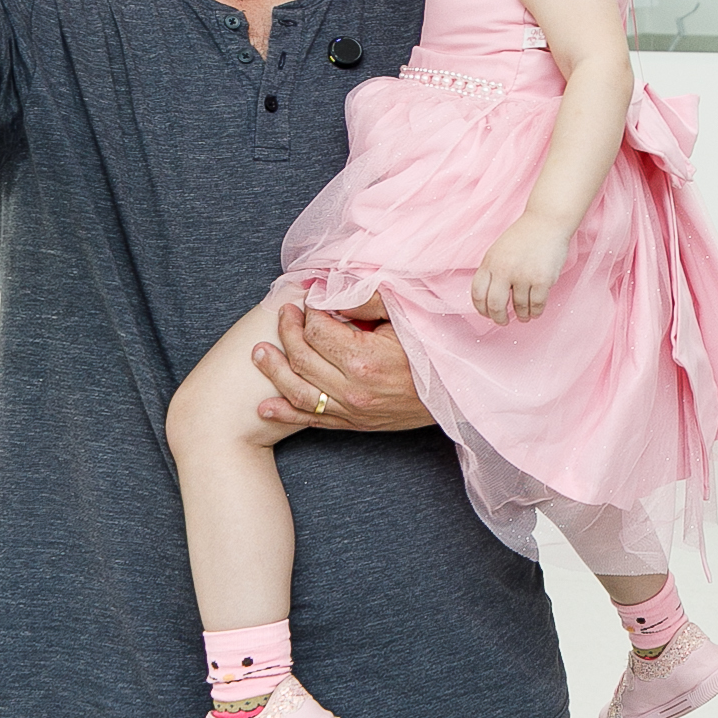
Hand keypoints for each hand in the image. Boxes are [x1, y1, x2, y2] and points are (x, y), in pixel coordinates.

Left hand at [252, 304, 437, 432]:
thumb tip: (331, 293)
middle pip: (302, 357)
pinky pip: (313, 420)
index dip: (309, 310)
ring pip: (299, 391)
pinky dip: (285, 413)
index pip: (318, 329)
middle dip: (287, 332)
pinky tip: (265, 406)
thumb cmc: (434, 349)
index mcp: (365, 358)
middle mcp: (353, 388)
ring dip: (273, 371)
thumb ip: (367, 300)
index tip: (311, 299)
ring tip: (259, 353)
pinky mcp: (356, 424)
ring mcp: (353, 410)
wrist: (458, 393)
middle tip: (284, 314)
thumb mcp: (406, 315)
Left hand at [474, 214, 571, 323]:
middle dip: (498, 318)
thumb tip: (489, 299)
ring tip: (524, 316)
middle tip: (503, 321)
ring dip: (522, 316)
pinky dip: (535, 312)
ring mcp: (524, 275)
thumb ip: (491, 271)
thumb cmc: (524, 236)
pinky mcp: (542, 280)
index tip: (487, 314)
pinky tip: (535, 312)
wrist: (547, 222)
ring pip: (519, 307)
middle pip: (495, 305)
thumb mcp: (498, 250)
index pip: (477, 294)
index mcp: (490, 262)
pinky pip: (537, 305)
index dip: (481, 309)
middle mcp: (504, 270)